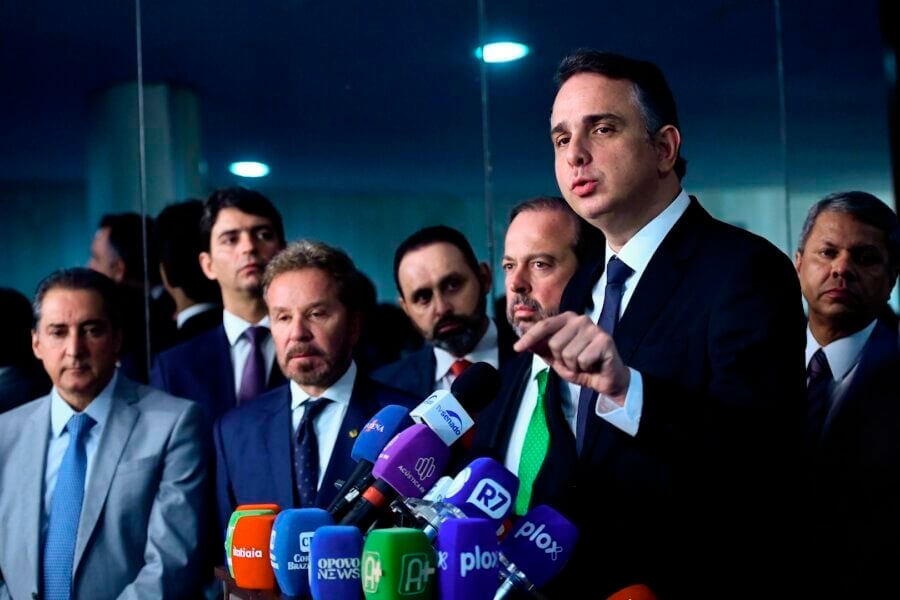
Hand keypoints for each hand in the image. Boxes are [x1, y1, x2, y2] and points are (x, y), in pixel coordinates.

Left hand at [513, 311, 629, 405]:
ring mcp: (594, 329)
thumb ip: (540, 345)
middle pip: (554, 343)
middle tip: (573, 362)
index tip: (517, 349)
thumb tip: (521, 329)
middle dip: (560, 359)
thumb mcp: (555, 358)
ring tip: (583, 364)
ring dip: (573, 366)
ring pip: (567, 353)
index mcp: (567, 319)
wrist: (606, 380)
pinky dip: (585, 368)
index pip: (544, 325)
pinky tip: (593, 365)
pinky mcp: (604, 341)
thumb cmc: (581, 366)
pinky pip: (582, 360)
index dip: (529, 338)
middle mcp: (581, 319)